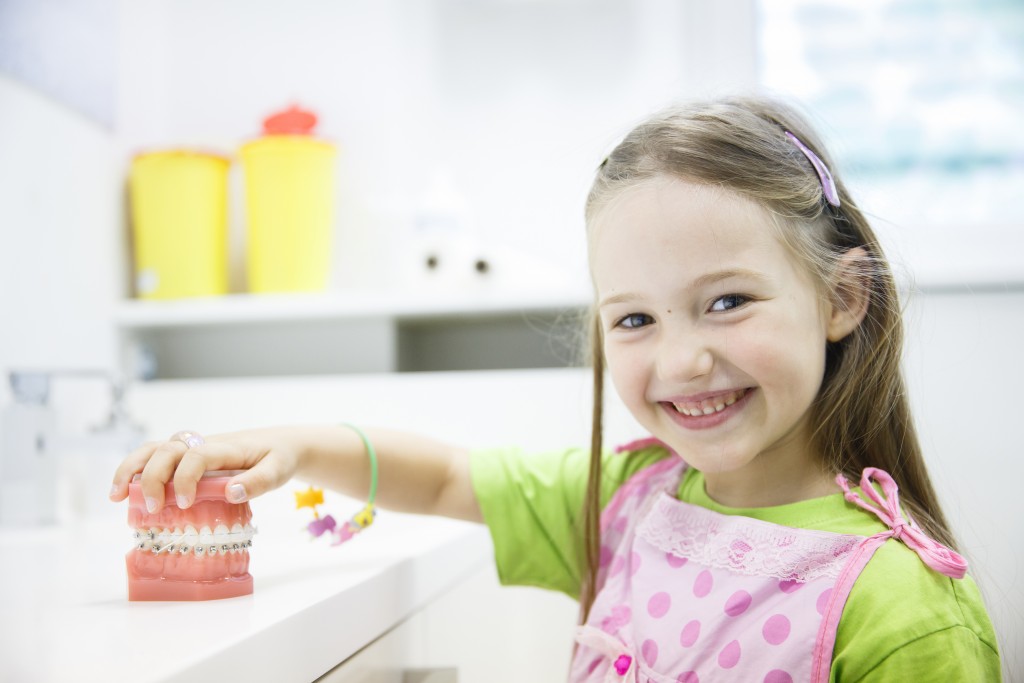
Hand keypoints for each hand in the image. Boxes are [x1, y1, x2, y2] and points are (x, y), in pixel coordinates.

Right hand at [108, 429, 300, 512]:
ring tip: (115, 496)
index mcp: (227, 448)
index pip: (197, 455)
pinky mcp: (186, 458)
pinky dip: (134, 471)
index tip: (185, 503)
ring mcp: (192, 449)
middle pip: (167, 450)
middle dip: (153, 477)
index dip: (185, 477)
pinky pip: (155, 458)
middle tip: (155, 509)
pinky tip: (123, 494)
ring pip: (153, 449)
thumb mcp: (279, 470)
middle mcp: (204, 444)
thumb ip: (259, 481)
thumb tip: (231, 492)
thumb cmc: (279, 458)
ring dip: (131, 469)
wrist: (281, 444)